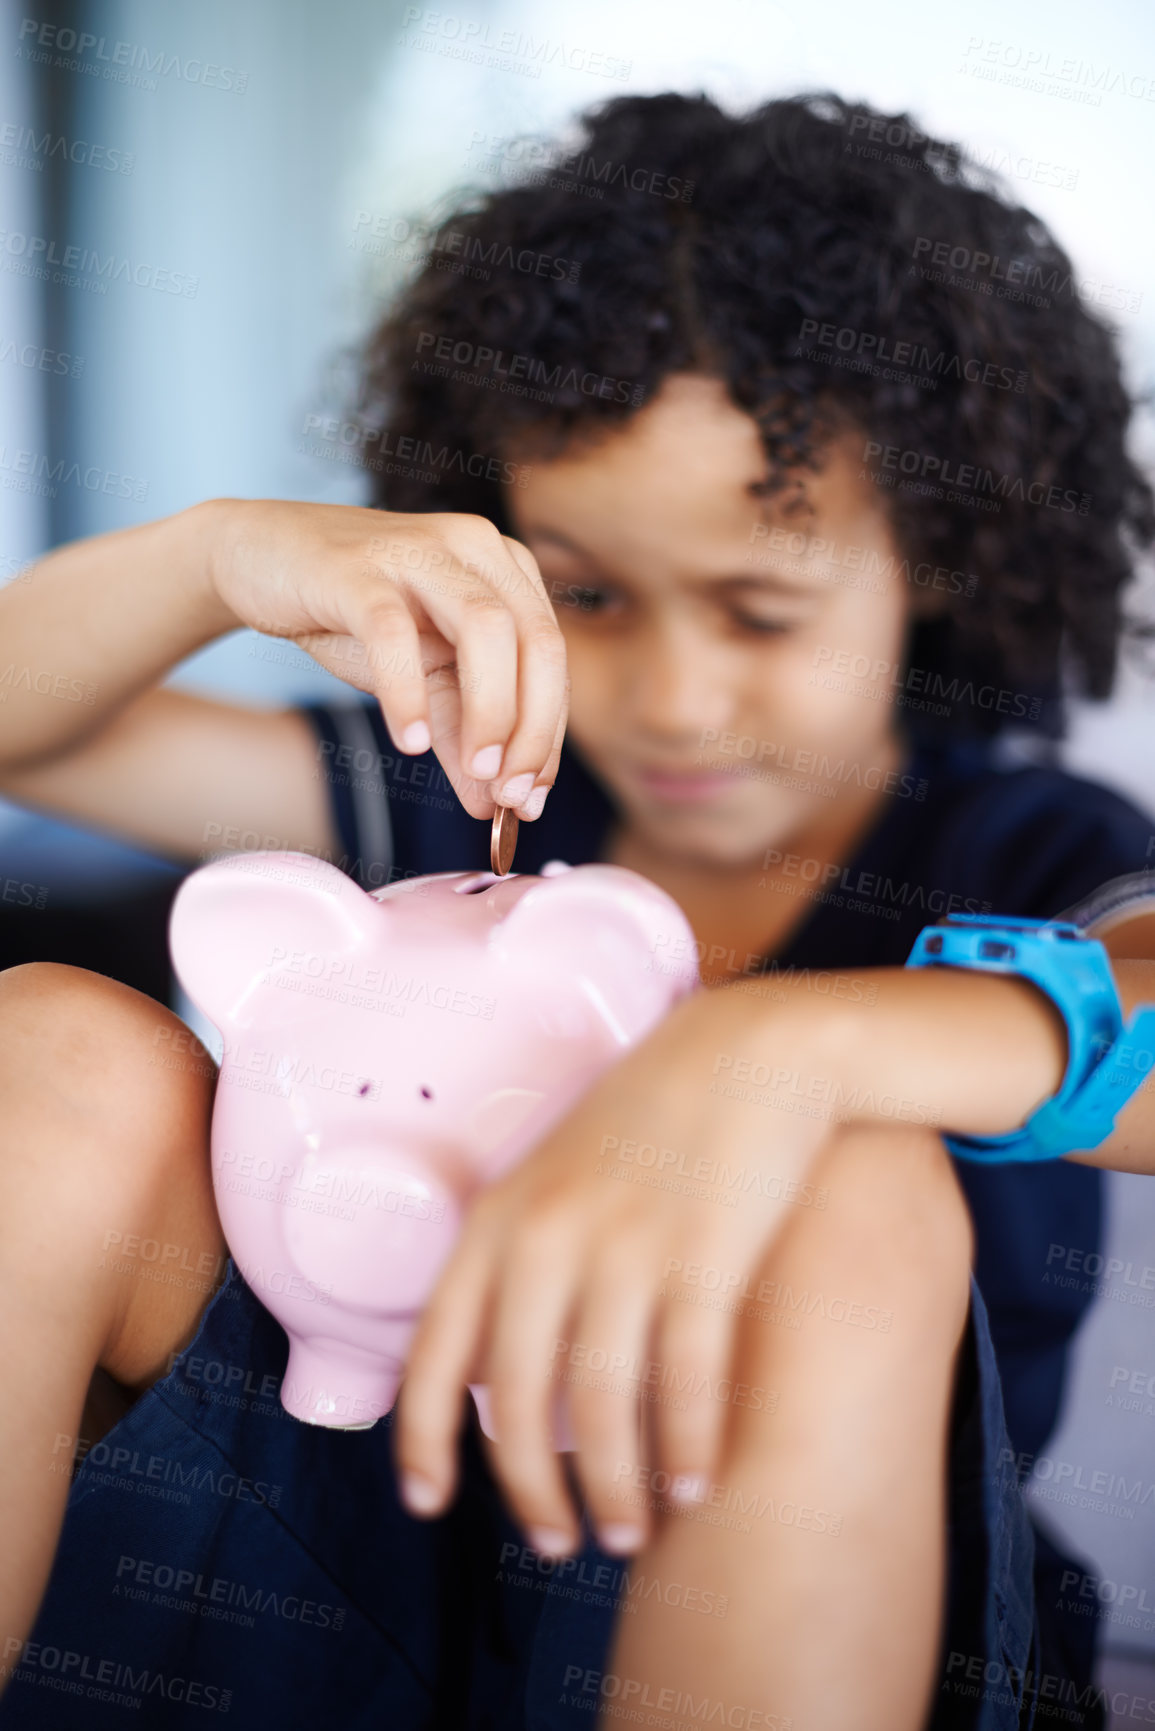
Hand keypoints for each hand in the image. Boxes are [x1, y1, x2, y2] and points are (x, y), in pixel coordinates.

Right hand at [207, 499, 567, 818]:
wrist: (256, 556)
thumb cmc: (351, 617)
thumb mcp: (419, 677)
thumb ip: (459, 735)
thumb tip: (493, 808)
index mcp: (504, 568)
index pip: (550, 658)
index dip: (548, 735)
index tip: (532, 802)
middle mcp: (474, 547)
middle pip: (537, 641)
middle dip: (532, 730)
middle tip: (513, 797)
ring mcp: (416, 550)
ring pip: (486, 629)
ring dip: (491, 711)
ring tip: (477, 772)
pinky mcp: (354, 569)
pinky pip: (393, 633)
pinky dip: (408, 693)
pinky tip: (409, 743)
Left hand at [394, 984, 833, 1557]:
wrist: (753, 1048)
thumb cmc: (653, 1119)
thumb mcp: (557, 1171)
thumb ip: (518, 1255)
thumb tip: (493, 1366)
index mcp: (501, 1216)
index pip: (435, 1347)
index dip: (422, 1437)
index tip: (428, 1504)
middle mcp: (550, 1234)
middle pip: (518, 1397)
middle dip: (531, 1491)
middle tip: (559, 1544)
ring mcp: (628, 1242)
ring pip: (605, 1404)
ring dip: (617, 1488)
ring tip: (630, 1532)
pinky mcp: (707, 1252)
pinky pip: (688, 1377)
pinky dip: (690, 1446)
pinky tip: (699, 1485)